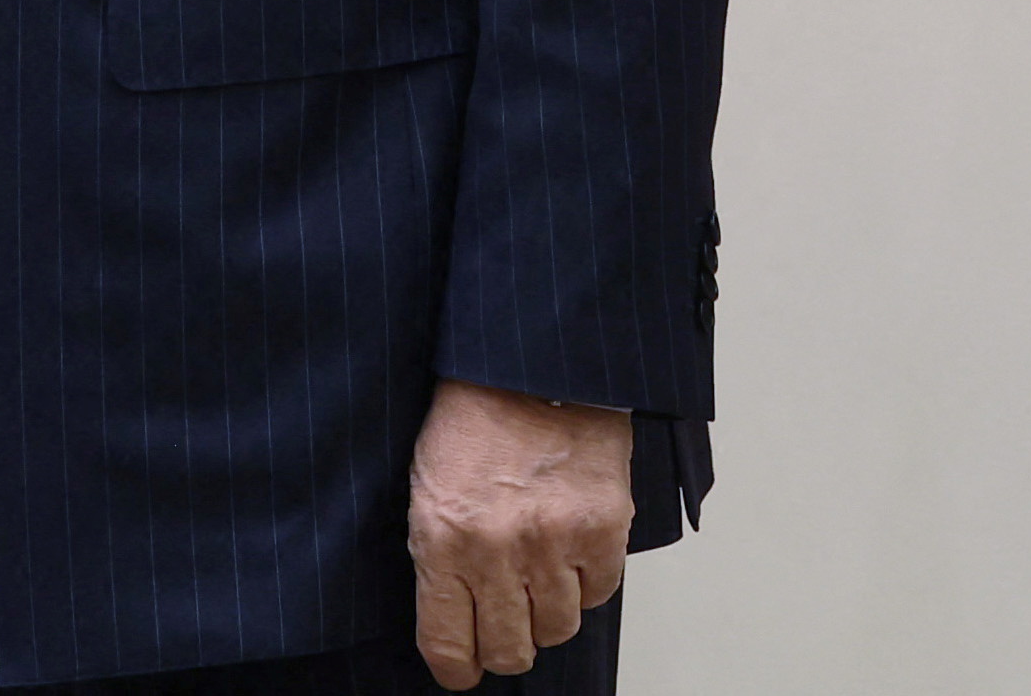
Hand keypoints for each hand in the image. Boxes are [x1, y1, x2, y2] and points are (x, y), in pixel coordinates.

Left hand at [406, 381, 632, 685]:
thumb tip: (456, 623)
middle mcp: (497, 551)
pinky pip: (599, 594)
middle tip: (505, 626)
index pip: (448, 644)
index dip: (457, 668)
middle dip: (504, 646)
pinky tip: (570, 550)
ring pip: (557, 629)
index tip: (463, 669)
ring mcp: (554, 543)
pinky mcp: (603, 530)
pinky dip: (586, 582)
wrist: (530, 366)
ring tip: (539, 574)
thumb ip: (439, 559)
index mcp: (443, 540)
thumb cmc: (472, 420)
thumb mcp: (427, 488)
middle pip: (509, 650)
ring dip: (547, 611)